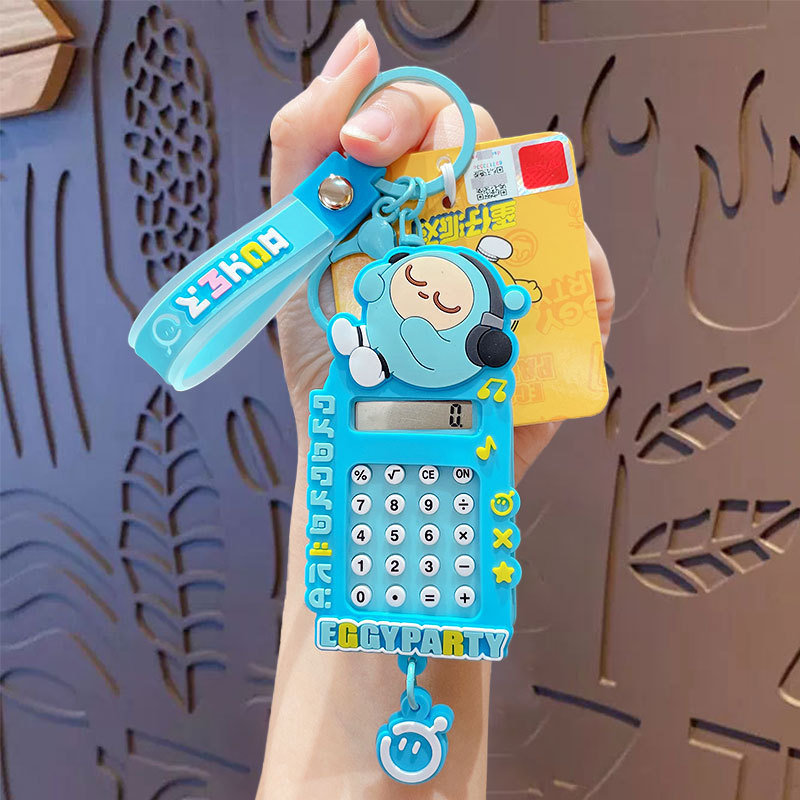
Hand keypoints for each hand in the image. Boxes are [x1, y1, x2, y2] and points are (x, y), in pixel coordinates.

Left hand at [271, 19, 613, 481]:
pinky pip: (588, 267)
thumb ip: (304, 146)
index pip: (421, 118)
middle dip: (450, 149)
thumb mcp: (296, 247)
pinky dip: (571, 264)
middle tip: (411, 199)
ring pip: (542, 194)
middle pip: (485, 142)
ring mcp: (512, 266)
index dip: (399, 111)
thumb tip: (358, 50)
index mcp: (402, 200)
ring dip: (507, 205)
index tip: (359, 149)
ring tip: (455, 254)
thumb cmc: (334, 357)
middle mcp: (460, 224)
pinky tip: (517, 294)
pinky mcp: (553, 316)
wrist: (366, 449)